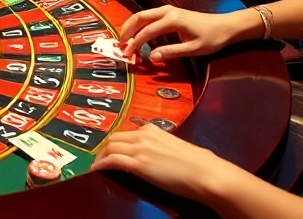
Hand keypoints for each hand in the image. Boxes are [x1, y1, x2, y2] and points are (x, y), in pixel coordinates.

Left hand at [92, 124, 244, 205]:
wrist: (206, 174)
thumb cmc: (200, 163)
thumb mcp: (178, 147)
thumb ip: (164, 147)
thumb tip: (160, 155)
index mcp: (154, 129)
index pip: (127, 133)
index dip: (116, 142)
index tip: (112, 149)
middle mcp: (144, 135)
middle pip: (115, 138)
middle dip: (105, 148)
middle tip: (101, 158)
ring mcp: (141, 149)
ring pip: (111, 147)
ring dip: (101, 156)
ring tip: (97, 165)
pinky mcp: (139, 164)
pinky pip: (113, 161)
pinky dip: (102, 164)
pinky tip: (96, 169)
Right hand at [118, 5, 257, 62]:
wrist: (226, 26)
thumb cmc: (212, 38)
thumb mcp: (193, 49)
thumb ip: (171, 52)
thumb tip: (152, 57)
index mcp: (172, 20)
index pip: (147, 32)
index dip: (135, 43)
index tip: (128, 54)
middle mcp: (167, 11)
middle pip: (139, 17)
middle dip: (127, 31)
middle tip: (120, 45)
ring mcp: (168, 10)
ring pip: (143, 15)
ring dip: (132, 27)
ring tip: (125, 40)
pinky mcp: (171, 12)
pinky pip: (150, 16)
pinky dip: (140, 25)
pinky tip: (138, 35)